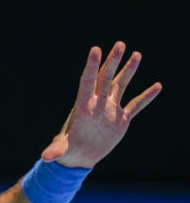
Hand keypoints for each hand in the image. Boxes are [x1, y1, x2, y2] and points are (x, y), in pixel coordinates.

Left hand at [42, 41, 161, 167]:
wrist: (80, 157)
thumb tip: (46, 157)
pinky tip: (157, 86)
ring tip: (137, 54)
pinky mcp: (120, 119)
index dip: (91, 66)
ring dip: (129, 71)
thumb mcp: (62, 150)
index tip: (95, 49)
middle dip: (113, 62)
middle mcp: (97, 104)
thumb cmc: (67, 151)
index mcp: (83, 107)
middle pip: (106, 78)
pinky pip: (136, 105)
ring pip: (121, 86)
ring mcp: (110, 110)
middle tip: (119, 44)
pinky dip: (146, 97)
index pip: (87, 82)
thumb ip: (56, 150)